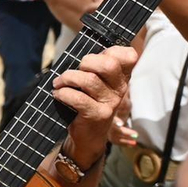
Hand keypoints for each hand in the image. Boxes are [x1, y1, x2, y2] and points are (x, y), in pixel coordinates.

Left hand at [54, 46, 136, 169]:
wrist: (88, 136)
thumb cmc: (88, 102)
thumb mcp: (96, 84)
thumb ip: (95, 68)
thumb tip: (79, 55)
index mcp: (123, 77)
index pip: (129, 56)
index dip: (110, 51)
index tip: (94, 59)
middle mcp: (120, 89)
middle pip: (108, 64)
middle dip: (87, 62)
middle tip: (74, 70)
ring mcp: (110, 103)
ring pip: (88, 80)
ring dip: (68, 78)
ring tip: (58, 83)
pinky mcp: (97, 115)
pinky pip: (78, 98)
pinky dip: (63, 93)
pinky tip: (58, 94)